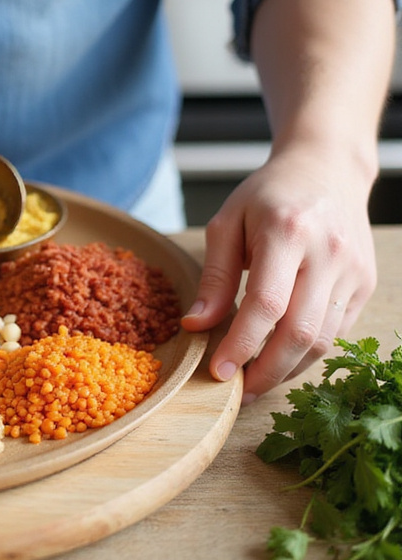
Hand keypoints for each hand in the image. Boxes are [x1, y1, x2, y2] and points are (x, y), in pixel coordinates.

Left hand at [180, 146, 376, 404]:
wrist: (327, 168)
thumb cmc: (269, 195)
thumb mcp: (228, 223)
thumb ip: (214, 276)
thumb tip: (195, 326)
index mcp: (288, 232)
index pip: (266, 305)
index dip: (242, 345)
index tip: (217, 371)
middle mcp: (327, 253)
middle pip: (300, 332)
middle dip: (266, 371)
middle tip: (236, 390)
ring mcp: (352, 271)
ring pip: (323, 340)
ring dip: (287, 369)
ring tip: (254, 380)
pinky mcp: (364, 283)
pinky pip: (336, 332)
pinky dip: (307, 352)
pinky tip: (281, 357)